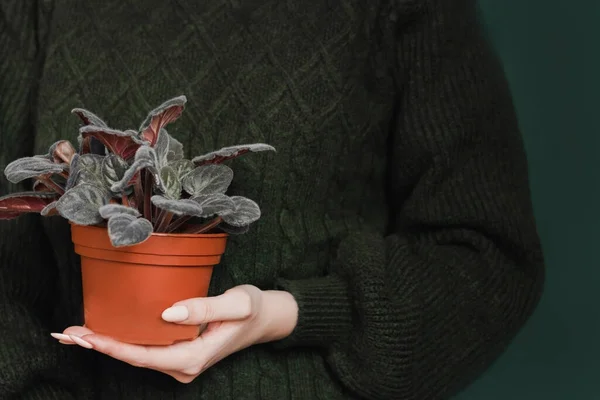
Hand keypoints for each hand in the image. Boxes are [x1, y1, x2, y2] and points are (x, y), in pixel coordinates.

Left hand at [51, 285, 297, 382]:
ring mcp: (180, 362)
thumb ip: (204, 307)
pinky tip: (104, 332)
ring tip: (76, 332)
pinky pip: (146, 349)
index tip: (88, 336)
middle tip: (67, 333)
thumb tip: (168, 313)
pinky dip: (123, 341)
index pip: (145, 355)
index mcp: (194, 358)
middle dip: (101, 346)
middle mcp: (183, 366)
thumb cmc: (253, 310)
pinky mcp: (179, 353)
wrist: (265, 319)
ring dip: (108, 343)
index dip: (114, 346)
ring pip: (138, 355)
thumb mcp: (236, 304)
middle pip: (135, 358)